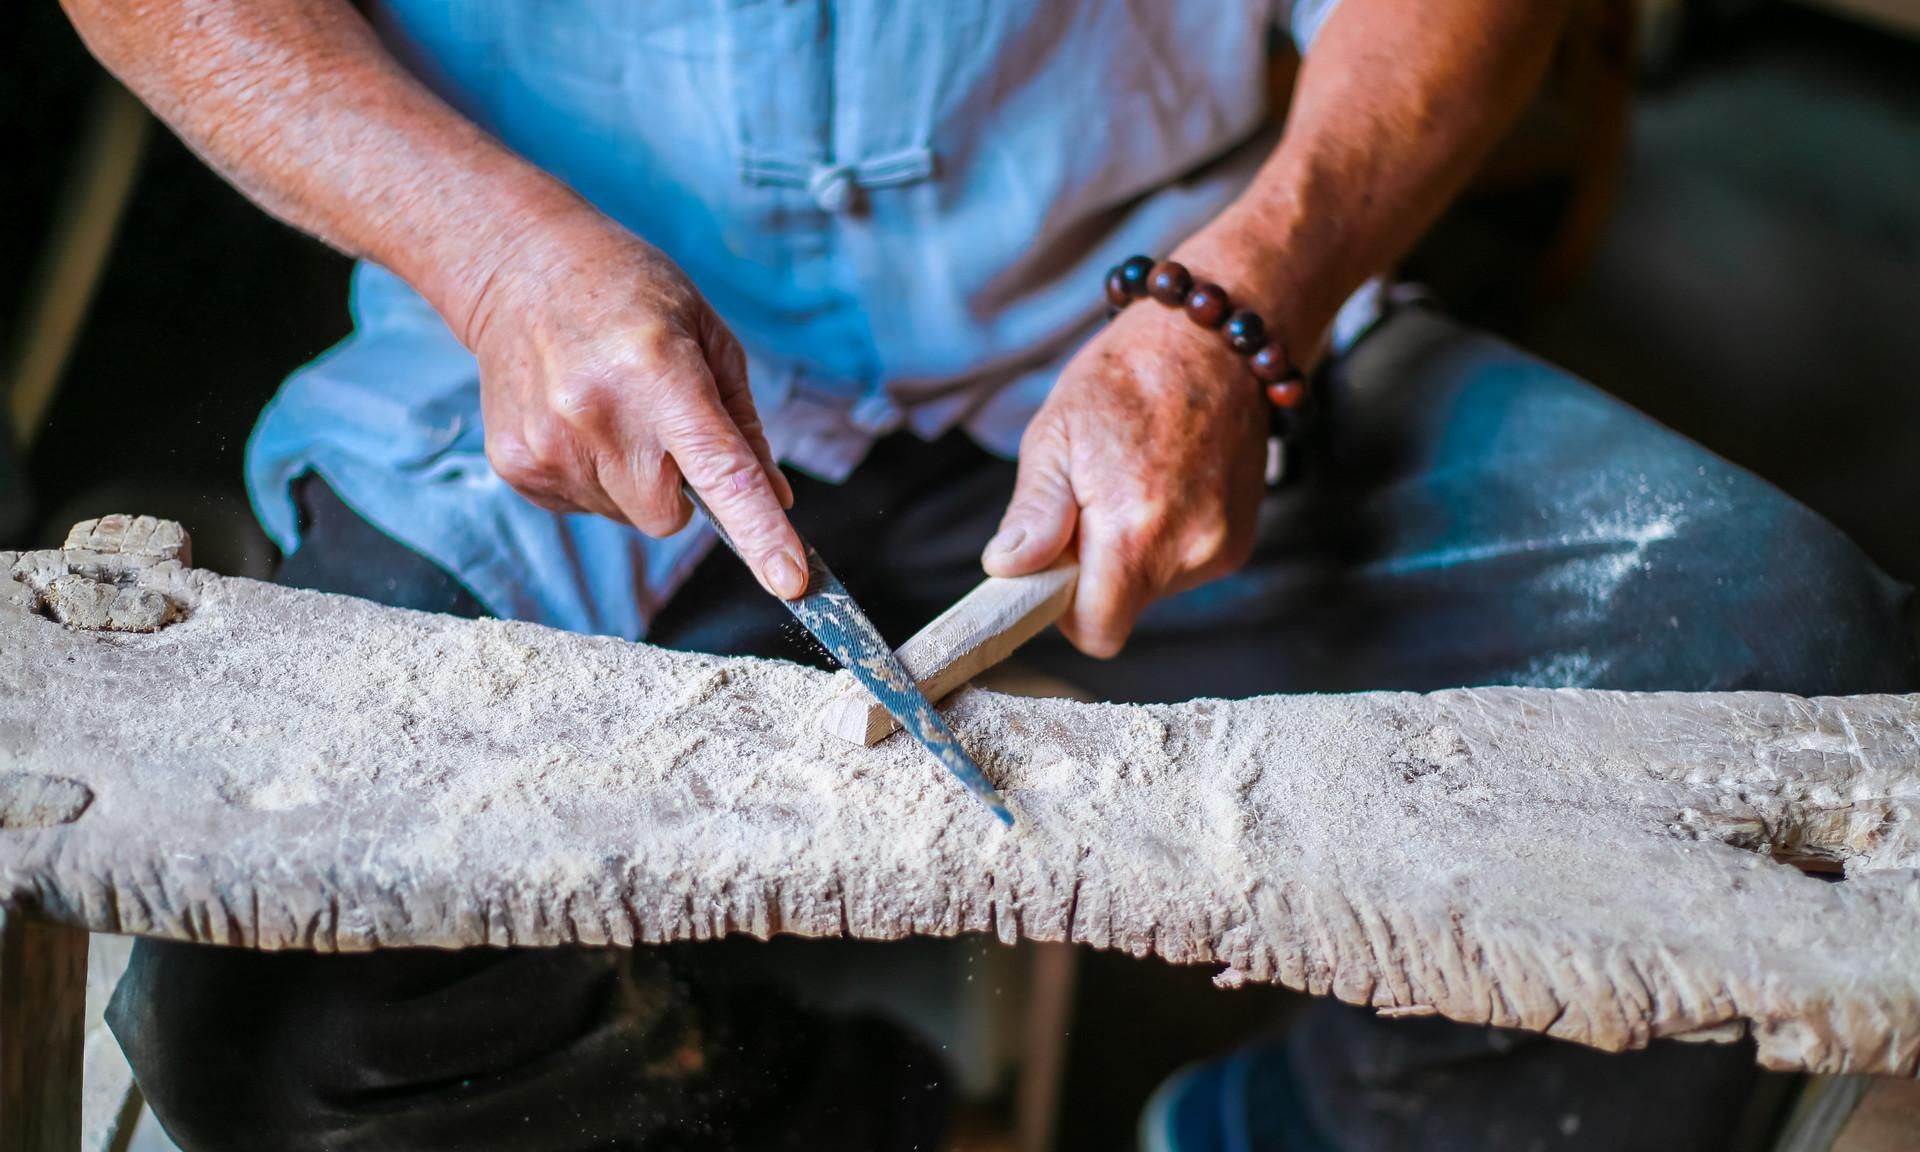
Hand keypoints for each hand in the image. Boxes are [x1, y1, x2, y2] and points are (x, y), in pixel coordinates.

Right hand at [464, 211, 805, 598]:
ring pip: (626, 515)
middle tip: (658, 425)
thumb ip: (744, 426)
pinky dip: (593, 477)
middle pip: (669, 516)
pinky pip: (583, 507)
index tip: (792, 581)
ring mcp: (550, 446)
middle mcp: (598, 415)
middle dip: (679, 486)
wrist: (520, 268)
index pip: (721, 471)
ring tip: (609, 408)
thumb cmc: (629, 294)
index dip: (761, 532)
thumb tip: (777, 502)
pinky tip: (576, 421)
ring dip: (632, 479)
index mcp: (658, 373)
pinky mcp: (516, 466)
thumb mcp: (707, 336)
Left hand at [980, 294, 1270, 656]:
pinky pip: (1183, 566)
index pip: (1098, 632)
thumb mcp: (1057, 433)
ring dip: (1131, 552)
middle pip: (1123, 609)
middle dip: (1095, 573)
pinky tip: (1163, 483)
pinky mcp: (1240, 539)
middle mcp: (1189, 549)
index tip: (1054, 569)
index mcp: (1135, 530)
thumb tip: (1009, 567)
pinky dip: (1165, 539)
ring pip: (1151, 588)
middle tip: (1089, 504)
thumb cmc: (1127, 375)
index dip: (1066, 611)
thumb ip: (1035, 512)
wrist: (1214, 337)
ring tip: (1131, 481)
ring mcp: (1222, 546)